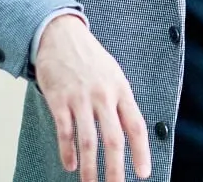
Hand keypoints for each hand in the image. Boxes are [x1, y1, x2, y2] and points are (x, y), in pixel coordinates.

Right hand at [35, 14, 151, 181]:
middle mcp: (103, 95)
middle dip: (115, 170)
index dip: (141, 151)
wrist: (61, 35)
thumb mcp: (113, 73)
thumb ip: (120, 100)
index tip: (143, 173)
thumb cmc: (90, 57)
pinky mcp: (59, 100)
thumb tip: (129, 132)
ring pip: (88, 142)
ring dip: (90, 168)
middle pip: (113, 139)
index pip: (135, 125)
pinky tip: (70, 165)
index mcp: (120, 88)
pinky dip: (67, 152)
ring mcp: (80, 98)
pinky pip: (65, 132)